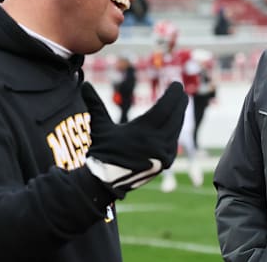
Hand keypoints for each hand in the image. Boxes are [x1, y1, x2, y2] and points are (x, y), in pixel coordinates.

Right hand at [82, 81, 186, 198]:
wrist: (105, 181)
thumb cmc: (102, 151)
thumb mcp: (99, 126)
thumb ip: (94, 103)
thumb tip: (85, 84)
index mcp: (142, 131)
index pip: (165, 108)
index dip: (173, 94)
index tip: (177, 84)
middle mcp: (156, 143)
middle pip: (174, 117)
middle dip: (179, 103)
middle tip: (181, 92)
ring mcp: (163, 154)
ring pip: (176, 130)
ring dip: (179, 115)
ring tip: (180, 104)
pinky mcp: (165, 162)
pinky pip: (174, 142)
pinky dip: (175, 130)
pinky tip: (175, 123)